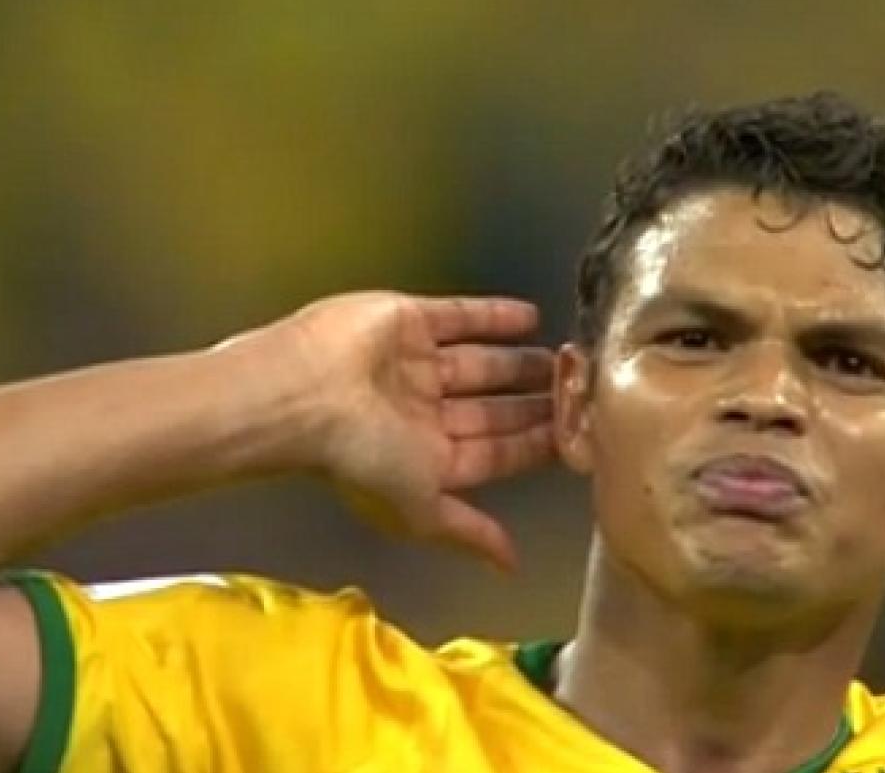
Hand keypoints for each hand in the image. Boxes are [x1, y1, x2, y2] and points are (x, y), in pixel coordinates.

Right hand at [217, 292, 555, 572]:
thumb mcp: (420, 508)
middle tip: (578, 392)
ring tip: (561, 359)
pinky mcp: (409, 320)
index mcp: (426, 456)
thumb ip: (468, 532)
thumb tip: (510, 568)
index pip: (493, 452)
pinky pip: (460, 316)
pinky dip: (495, 317)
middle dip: (531, 405)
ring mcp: (416, 363)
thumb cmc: (363, 458)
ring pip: (481, 364)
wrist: (306, 394)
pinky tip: (532, 316)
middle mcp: (423, 410)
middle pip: (491, 408)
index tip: (576, 437)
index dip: (531, 446)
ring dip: (519, 363)